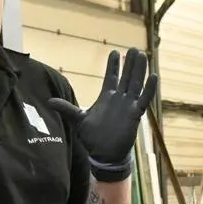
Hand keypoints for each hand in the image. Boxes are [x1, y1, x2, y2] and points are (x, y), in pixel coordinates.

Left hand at [48, 48, 157, 182]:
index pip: (111, 77)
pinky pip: (144, 99)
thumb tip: (48, 101)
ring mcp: (128, 105)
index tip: (115, 52)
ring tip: (142, 56)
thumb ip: (66, 108)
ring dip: (139, 70)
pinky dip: (149, 88)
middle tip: (134, 49)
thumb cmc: (92, 137)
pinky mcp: (135, 114)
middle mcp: (119, 99)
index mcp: (106, 97)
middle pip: (126, 77)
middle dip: (129, 63)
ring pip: (136, 83)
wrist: (104, 154)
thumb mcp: (78, 120)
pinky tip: (154, 76)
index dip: (113, 65)